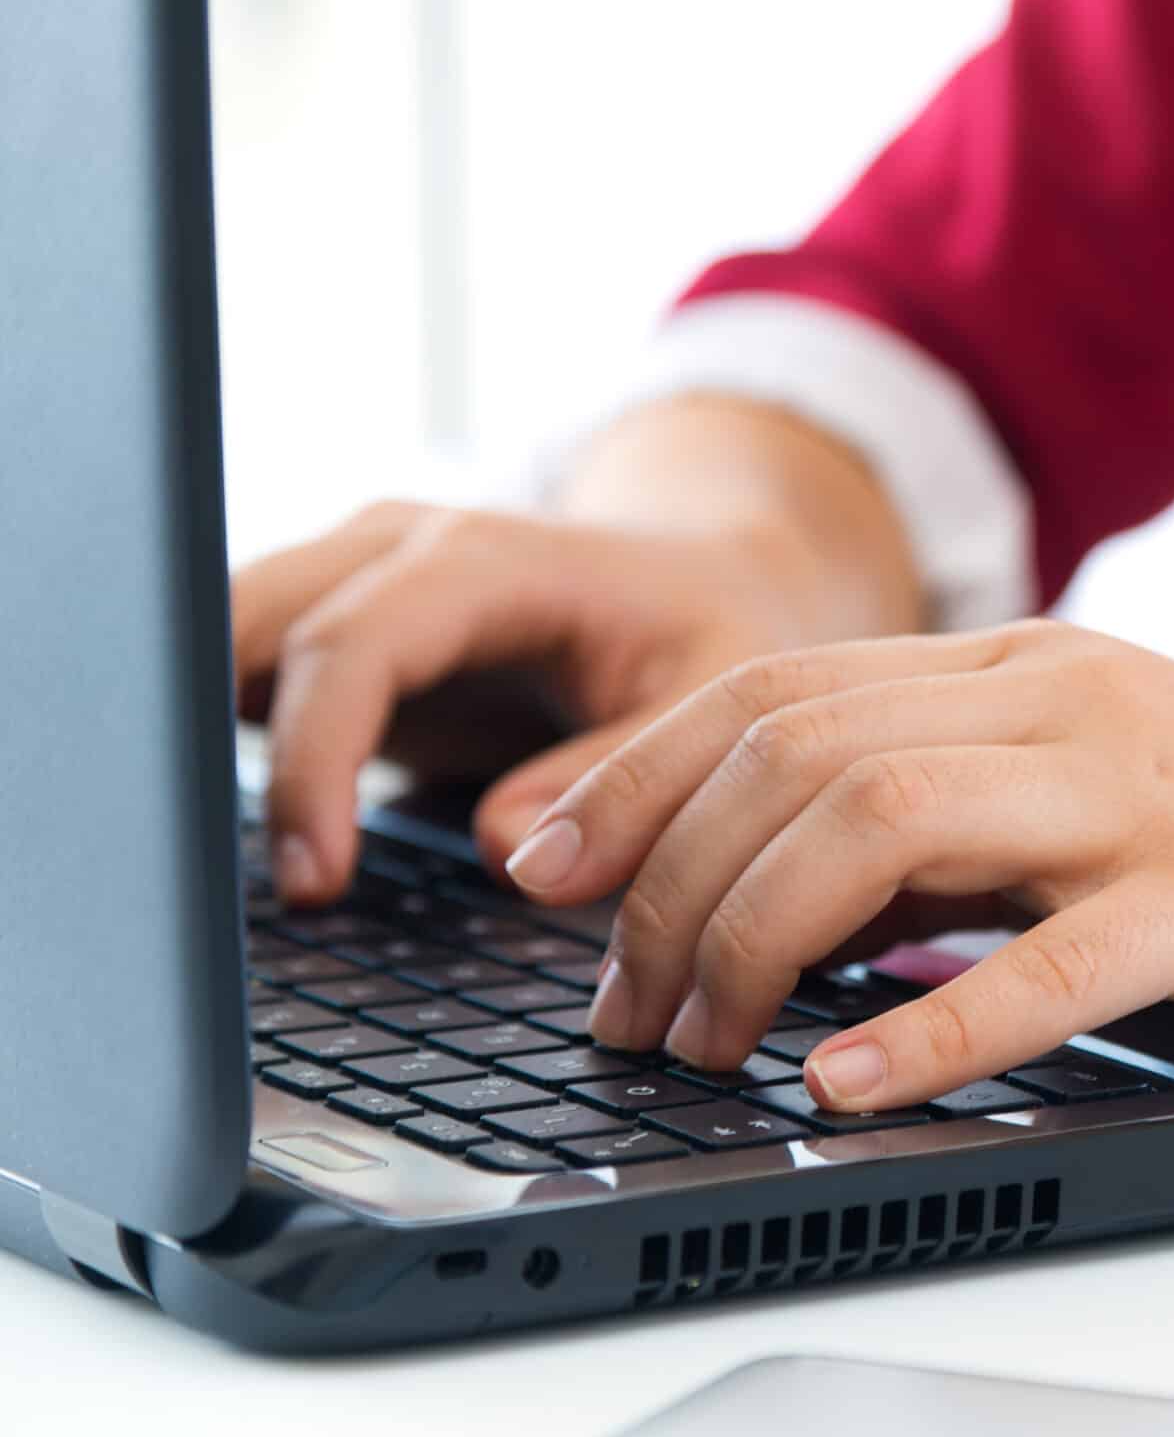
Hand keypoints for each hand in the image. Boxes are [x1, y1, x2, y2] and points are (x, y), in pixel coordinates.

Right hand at [235, 446, 920, 901]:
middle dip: (210, 740)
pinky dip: (215, 740)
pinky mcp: (337, 630)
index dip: (315, 760)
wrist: (707, 584)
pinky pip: (241, 671)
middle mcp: (398, 551)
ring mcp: (354, 580)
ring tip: (202, 866)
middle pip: (247, 622)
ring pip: (220, 637)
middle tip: (223, 885)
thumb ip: (620, 773)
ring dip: (195, 737)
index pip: (353, 642)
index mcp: (487, 561)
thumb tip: (508, 851)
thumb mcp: (713, 699)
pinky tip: (222, 831)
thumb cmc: (712, 637)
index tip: (314, 876)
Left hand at [505, 621, 1173, 1110]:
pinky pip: (1044, 960)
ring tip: (704, 1051)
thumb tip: (794, 889)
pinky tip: (851, 1088)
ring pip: (882, 829)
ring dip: (750, 947)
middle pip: (794, 755)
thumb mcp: (1112, 784)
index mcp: (1030, 664)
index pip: (775, 689)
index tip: (541, 869)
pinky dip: (928, 1029)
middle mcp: (1069, 700)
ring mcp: (1148, 790)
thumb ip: (969, 806)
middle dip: (660, 886)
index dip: (633, 775)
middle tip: (616, 1010)